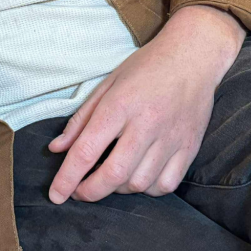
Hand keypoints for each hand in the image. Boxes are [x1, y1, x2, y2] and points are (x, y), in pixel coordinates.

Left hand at [48, 5, 244, 203]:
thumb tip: (57, 149)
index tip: (56, 195)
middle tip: (79, 192)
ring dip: (118, 189)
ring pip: (139, 183)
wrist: (194, 55)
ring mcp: (171, 138)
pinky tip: (140, 177)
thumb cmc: (147, 67)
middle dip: (90, 192)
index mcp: (119, 105)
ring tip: (111, 177)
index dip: (67, 179)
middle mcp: (146, 124)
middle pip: (113, 174)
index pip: (86, 150)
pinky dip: (148, 189)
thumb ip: (81, 119)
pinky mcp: (190, 147)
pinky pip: (167, 184)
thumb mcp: (107, 85)